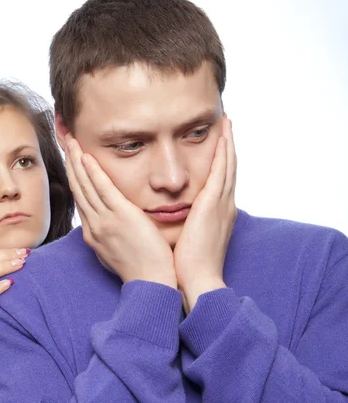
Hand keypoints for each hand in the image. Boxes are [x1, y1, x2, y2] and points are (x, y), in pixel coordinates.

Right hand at [65, 136, 175, 287]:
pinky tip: (86, 157)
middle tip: (65, 141)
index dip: (74, 178)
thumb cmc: (141, 270)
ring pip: (85, 185)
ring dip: (76, 160)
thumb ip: (112, 235)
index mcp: (94, 233)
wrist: (151, 283)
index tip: (71, 161)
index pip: (81, 199)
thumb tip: (111, 226)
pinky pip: (102, 189)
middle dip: (70, 163)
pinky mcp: (121, 216)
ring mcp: (105, 221)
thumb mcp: (117, 253)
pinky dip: (92, 172)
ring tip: (71, 141)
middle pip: (78, 188)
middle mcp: (94, 225)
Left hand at [174, 116, 236, 311]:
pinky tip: (222, 137)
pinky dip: (223, 153)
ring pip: (227, 165)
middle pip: (228, 167)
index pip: (219, 180)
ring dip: (228, 142)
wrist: (199, 281)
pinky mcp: (213, 206)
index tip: (219, 143)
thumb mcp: (189, 239)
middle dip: (228, 145)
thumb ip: (185, 225)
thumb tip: (174, 219)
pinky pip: (220, 172)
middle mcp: (223, 206)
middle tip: (228, 123)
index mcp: (216, 214)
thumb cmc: (189, 266)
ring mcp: (220, 205)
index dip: (221, 160)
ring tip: (227, 121)